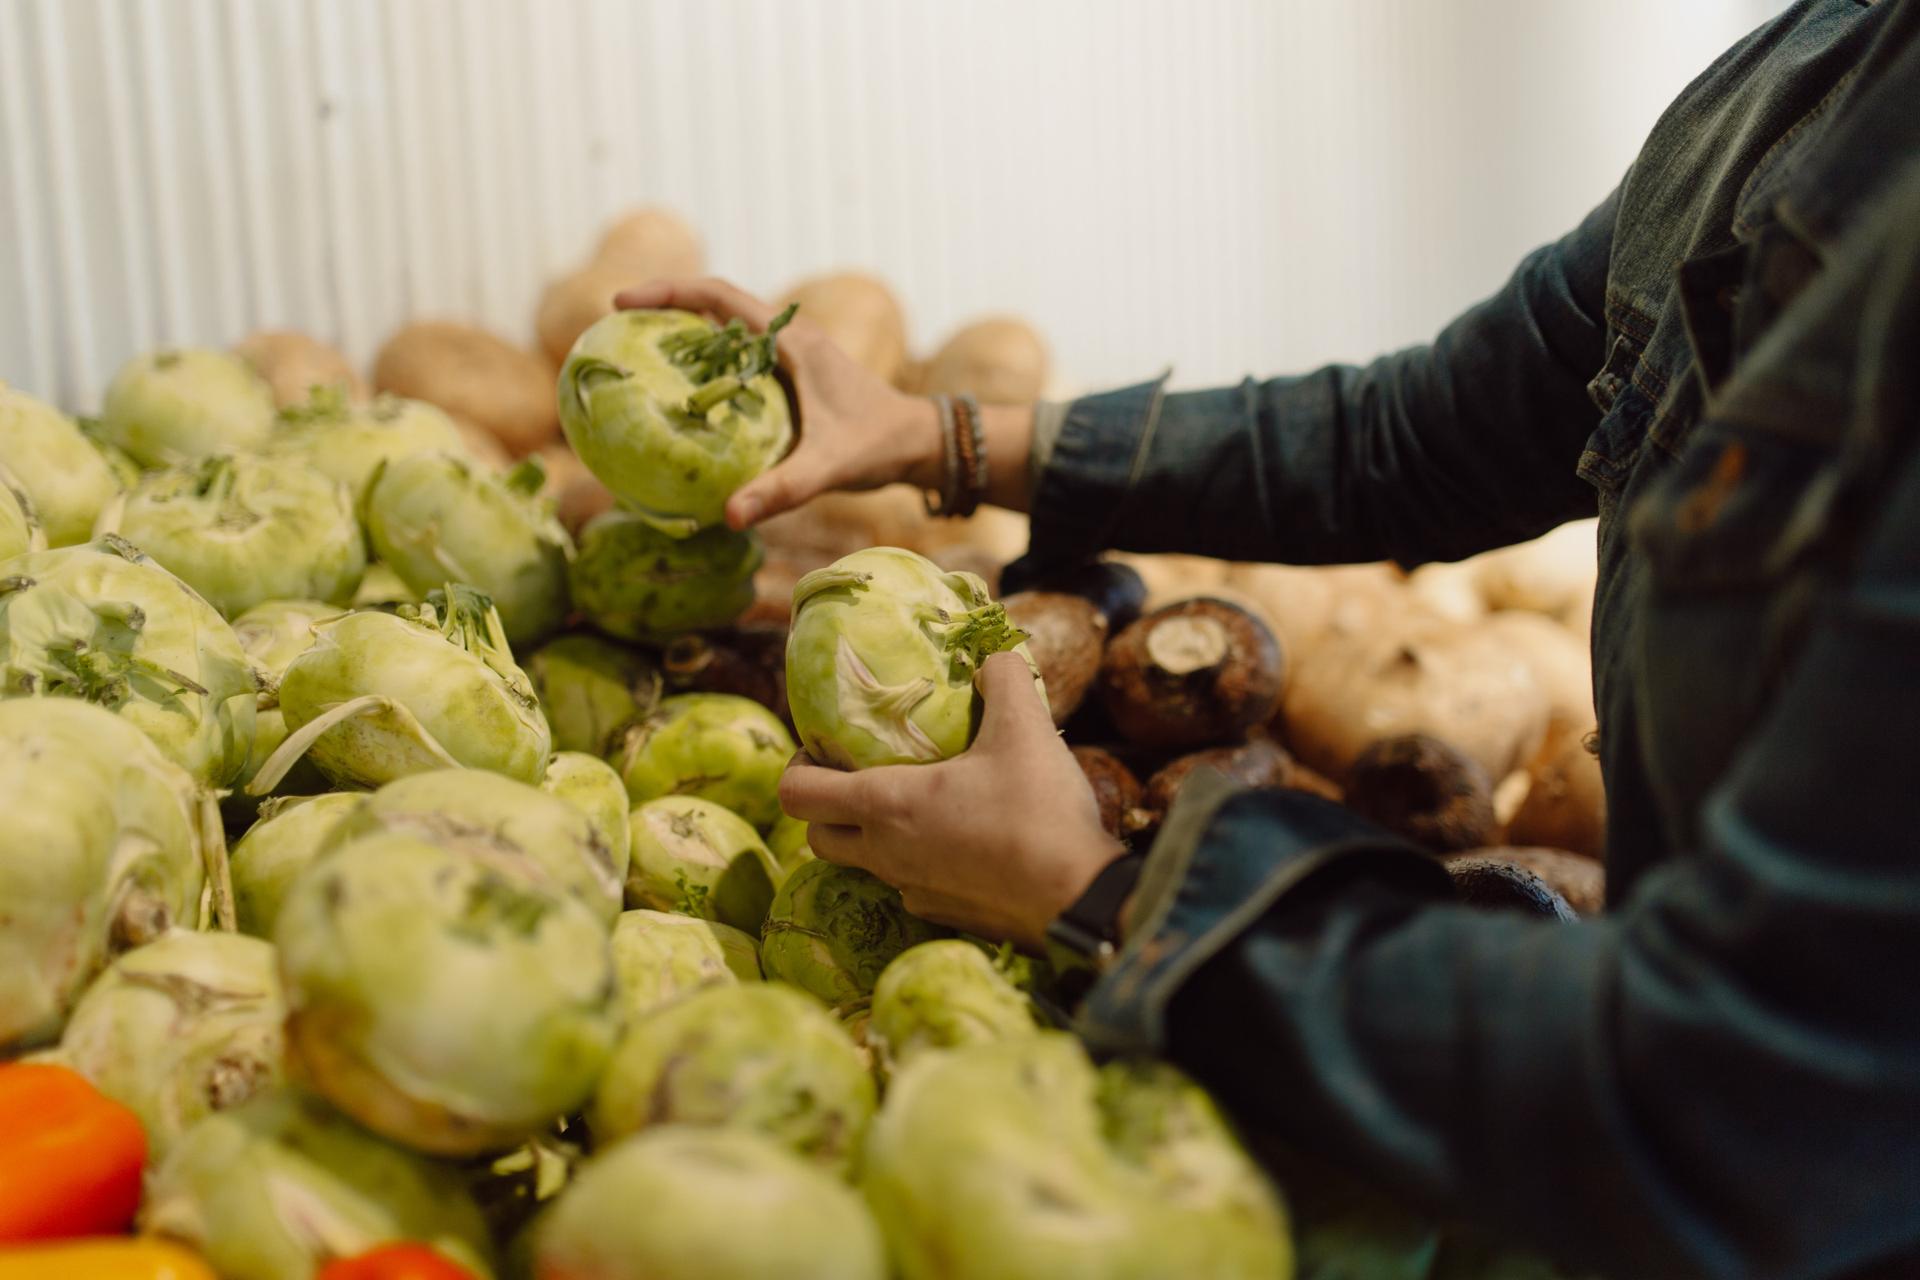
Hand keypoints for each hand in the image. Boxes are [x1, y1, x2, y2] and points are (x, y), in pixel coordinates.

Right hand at [614, 277, 942, 528]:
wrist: (919, 444)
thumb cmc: (879, 446)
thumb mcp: (829, 468)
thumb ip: (781, 490)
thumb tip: (729, 516)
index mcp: (791, 342)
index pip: (719, 297)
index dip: (669, 293)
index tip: (622, 303)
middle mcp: (786, 340)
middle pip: (713, 307)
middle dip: (663, 310)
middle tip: (615, 333)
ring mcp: (787, 357)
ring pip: (723, 334)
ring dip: (682, 338)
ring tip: (635, 360)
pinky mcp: (789, 378)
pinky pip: (735, 362)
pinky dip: (703, 368)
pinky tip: (679, 400)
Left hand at [777, 652, 1124, 949]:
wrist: (1078, 899)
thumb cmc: (1037, 812)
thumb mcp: (1025, 730)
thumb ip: (1003, 681)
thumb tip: (993, 658)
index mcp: (885, 804)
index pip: (797, 794)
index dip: (797, 767)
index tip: (823, 747)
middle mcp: (884, 853)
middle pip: (816, 837)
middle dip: (825, 805)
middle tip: (857, 773)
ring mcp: (911, 890)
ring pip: (862, 864)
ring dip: (869, 835)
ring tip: (912, 801)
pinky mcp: (942, 915)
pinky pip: (907, 886)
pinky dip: (914, 861)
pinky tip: (957, 839)